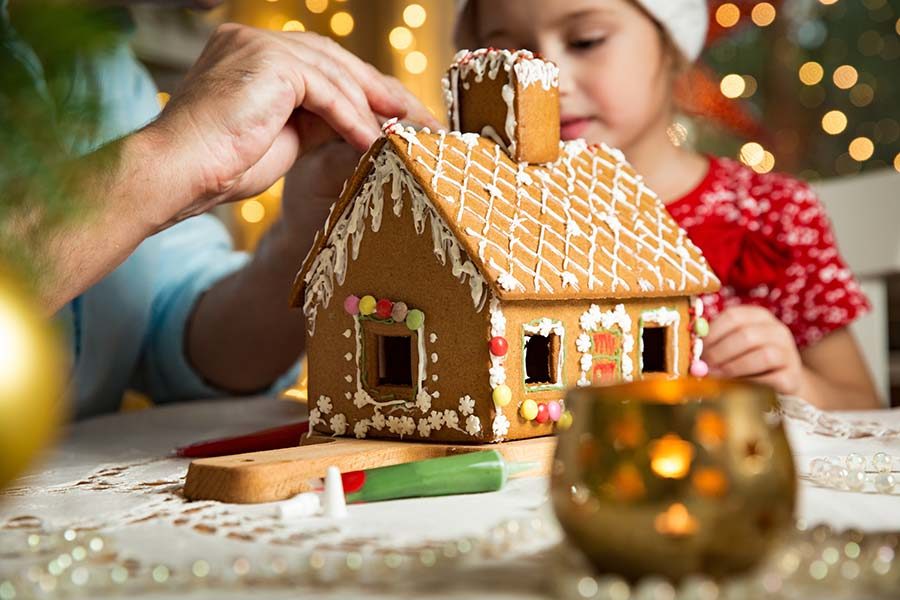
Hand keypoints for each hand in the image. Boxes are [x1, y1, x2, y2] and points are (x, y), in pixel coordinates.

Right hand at [146, 25, 416, 227]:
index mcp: (254, 52)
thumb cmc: (221, 165)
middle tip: (421, 121)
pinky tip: (372, 142)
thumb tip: (363, 122)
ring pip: (336, 75)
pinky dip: (352, 118)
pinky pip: (326, 91)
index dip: (366, 92)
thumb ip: (318, 119)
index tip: (402, 118)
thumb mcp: (284, 136)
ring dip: (373, 109)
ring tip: (405, 136)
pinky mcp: (268, 60)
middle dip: (382, 95)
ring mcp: (259, 44)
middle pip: (337, 63)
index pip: (324, 66)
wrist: (177, 174)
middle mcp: (255, 40)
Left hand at [702, 305, 804, 395]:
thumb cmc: (749, 362)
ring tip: (716, 375)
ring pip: (762, 355)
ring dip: (734, 367)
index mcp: (758, 317)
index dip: (711, 333)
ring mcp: (788, 352)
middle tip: (704, 366)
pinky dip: (751, 382)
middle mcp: (777, 330)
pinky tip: (737, 386)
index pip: (733, 316)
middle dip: (720, 352)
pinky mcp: (792, 375)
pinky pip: (772, 377)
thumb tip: (693, 354)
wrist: (783, 382)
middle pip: (746, 335)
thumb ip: (715, 345)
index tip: (697, 349)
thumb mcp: (733, 347)